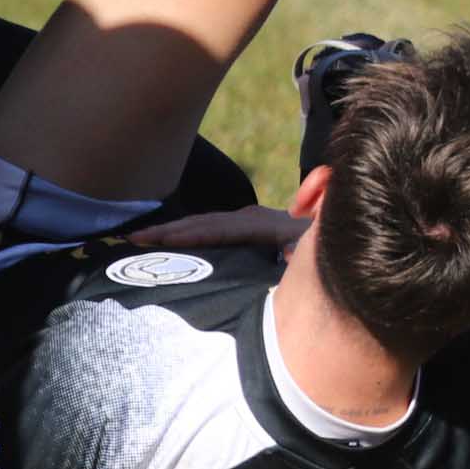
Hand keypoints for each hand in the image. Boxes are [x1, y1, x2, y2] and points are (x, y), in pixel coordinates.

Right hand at [129, 205, 310, 255]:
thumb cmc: (325, 250)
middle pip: (201, 223)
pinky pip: (210, 228)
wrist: (337, 229)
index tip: (153, 240)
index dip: (183, 235)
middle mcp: (250, 218)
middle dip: (166, 231)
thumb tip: (291, 250)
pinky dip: (186, 232)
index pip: (214, 230)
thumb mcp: (317, 246)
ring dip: (172, 231)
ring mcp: (246, 220)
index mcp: (261, 225)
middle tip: (132, 239)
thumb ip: (305, 244)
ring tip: (140, 239)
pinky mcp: (246, 226)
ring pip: (202, 224)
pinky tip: (169, 242)